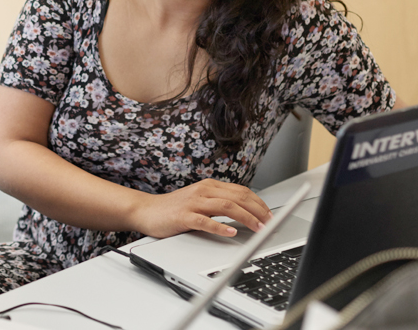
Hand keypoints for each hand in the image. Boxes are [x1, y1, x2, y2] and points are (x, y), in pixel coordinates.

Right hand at [133, 179, 272, 238]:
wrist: (146, 211)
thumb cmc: (174, 209)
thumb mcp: (200, 200)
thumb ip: (219, 203)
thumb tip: (245, 212)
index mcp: (209, 186)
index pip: (241, 191)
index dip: (259, 203)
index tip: (270, 215)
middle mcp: (203, 191)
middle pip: (238, 197)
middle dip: (258, 210)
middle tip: (270, 223)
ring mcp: (194, 203)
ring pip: (227, 206)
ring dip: (246, 218)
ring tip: (258, 228)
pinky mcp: (184, 216)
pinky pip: (206, 221)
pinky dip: (221, 227)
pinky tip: (231, 232)